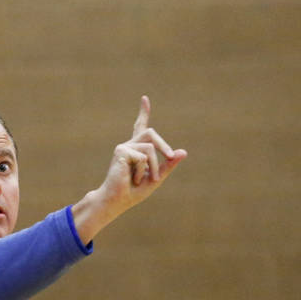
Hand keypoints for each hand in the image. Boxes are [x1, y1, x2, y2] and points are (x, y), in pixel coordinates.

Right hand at [72, 96, 187, 243]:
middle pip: (151, 133)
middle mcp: (129, 146)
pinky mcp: (121, 151)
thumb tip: (183, 152)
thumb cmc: (134, 192)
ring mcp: (124, 147)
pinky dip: (143, 170)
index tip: (144, 99)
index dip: (143, 113)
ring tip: (148, 178)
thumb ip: (168, 165)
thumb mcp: (157, 177)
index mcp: (136, 150)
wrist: (117, 200)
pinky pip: (144, 156)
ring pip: (150, 146)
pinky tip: (134, 178)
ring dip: (155, 165)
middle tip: (171, 157)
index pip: (140, 128)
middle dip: (164, 146)